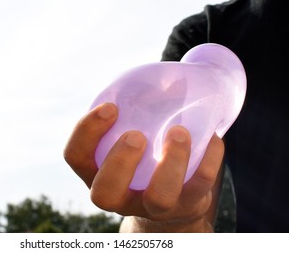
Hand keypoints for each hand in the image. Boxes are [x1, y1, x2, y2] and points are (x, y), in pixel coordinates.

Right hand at [63, 102, 224, 231]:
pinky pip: (198, 188)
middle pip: (104, 193)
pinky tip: (213, 138)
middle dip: (119, 162)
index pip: (76, 156)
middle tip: (136, 135)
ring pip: (158, 198)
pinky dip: (208, 160)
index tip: (110, 107)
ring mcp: (152, 206)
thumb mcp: (131, 132)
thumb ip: (135, 111)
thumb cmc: (144, 154)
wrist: (173, 198)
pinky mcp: (185, 207)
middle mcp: (118, 195)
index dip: (86, 133)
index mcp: (96, 171)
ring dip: (169, 164)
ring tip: (179, 132)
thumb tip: (169, 80)